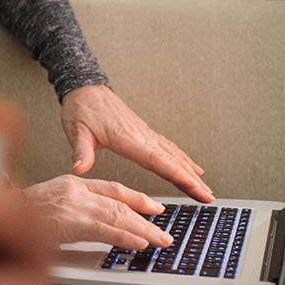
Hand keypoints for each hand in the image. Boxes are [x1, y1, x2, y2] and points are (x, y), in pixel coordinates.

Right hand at [24, 175, 173, 249]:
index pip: (113, 188)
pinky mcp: (70, 222)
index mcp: (73, 182)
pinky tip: (140, 244)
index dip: (137, 198)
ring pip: (118, 217)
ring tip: (160, 241)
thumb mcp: (49, 200)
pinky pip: (105, 231)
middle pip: (120, 204)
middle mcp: (77, 191)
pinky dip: (125, 237)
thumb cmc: (18, 210)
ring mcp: (74, 205)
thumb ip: (73, 205)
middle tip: (164, 234)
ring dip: (143, 231)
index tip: (155, 208)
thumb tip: (99, 221)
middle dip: (146, 220)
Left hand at [61, 84, 212, 201]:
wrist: (85, 88)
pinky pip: (168, 148)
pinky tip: (191, 167)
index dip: (178, 176)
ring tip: (205, 188)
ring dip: (190, 171)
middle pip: (172, 160)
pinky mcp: (143, 132)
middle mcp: (141, 136)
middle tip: (208, 196)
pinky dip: (182, 159)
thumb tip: (78, 168)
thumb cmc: (80, 109)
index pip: (158, 161)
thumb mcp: (76, 131)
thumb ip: (80, 151)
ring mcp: (144, 133)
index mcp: (126, 138)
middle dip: (191, 180)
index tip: (195, 188)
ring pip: (173, 154)